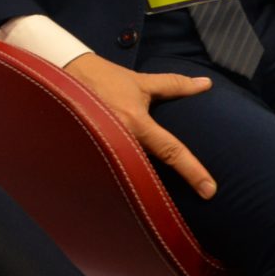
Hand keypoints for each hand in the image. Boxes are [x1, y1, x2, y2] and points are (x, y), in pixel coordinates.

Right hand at [62, 54, 218, 198]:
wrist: (63, 75)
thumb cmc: (106, 79)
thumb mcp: (141, 82)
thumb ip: (175, 86)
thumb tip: (207, 83)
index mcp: (136, 123)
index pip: (171, 150)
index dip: (193, 171)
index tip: (210, 191)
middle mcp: (119, 139)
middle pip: (151, 171)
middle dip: (167, 187)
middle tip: (189, 197)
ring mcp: (103, 149)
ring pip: (130, 174)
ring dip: (143, 184)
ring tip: (153, 201)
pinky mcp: (89, 155)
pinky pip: (110, 171)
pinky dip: (121, 176)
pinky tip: (125, 186)